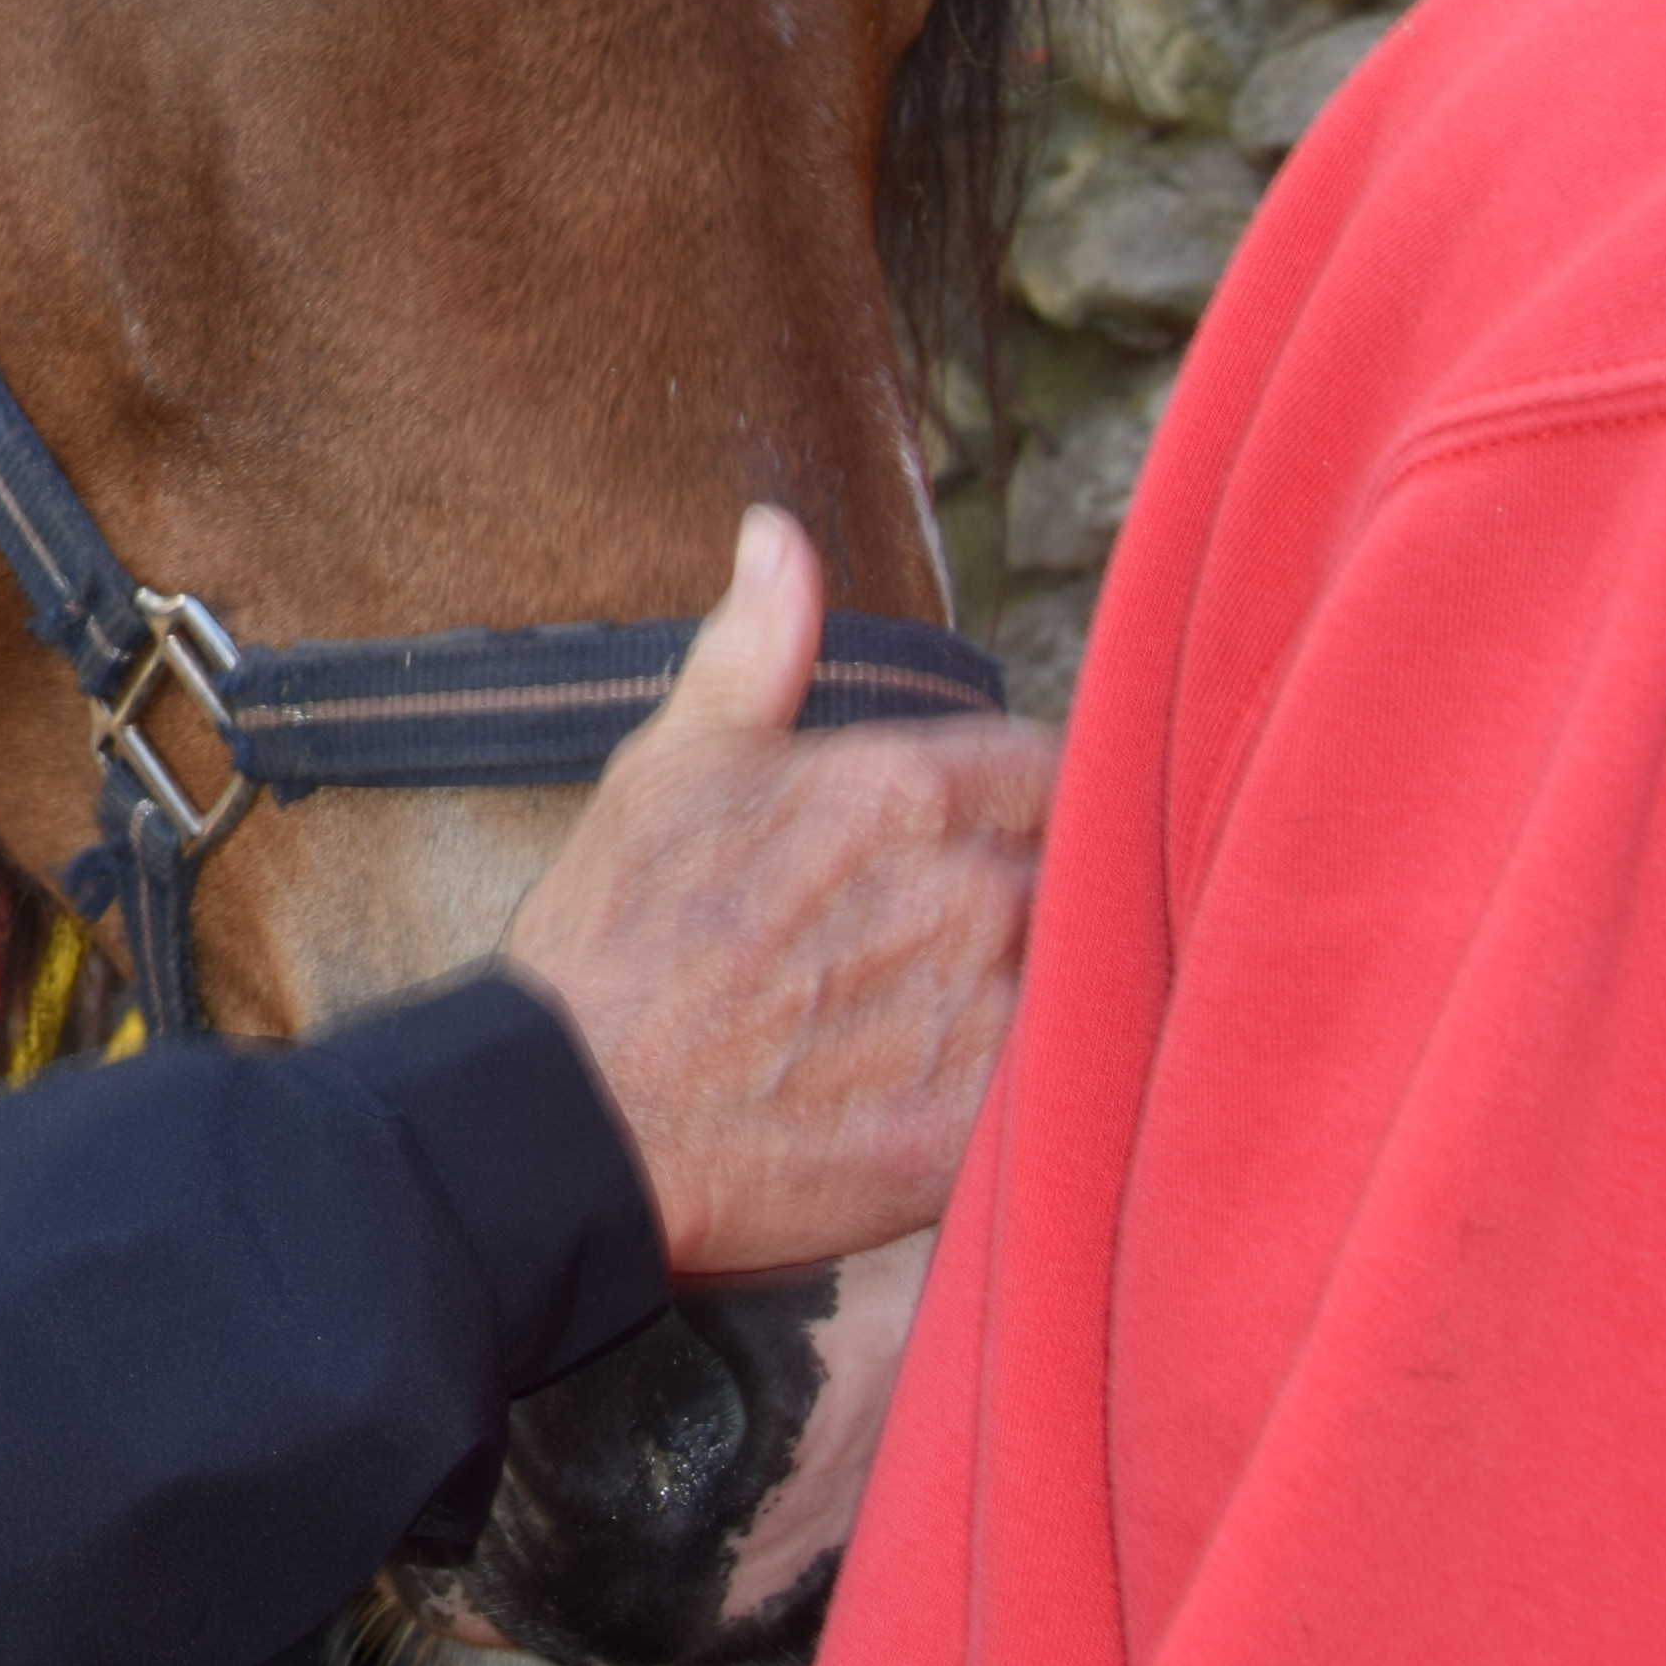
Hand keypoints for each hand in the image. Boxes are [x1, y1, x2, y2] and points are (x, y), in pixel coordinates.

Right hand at [500, 508, 1054, 1276]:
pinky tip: (986, 1089)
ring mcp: (980, 1017)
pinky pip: (1067, 1089)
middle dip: (1050, 889)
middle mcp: (965, 894)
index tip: (997, 835)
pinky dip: (1050, 1085)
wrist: (571, 1120)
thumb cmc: (613, 940)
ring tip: (978, 1011)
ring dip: (1062, 986)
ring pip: (1094, 977)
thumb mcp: (669, 765)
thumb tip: (779, 535)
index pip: (1055, 767)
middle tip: (980, 933)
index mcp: (902, 791)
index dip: (1031, 800)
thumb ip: (754, 648)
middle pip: (1089, 870)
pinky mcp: (978, 1130)